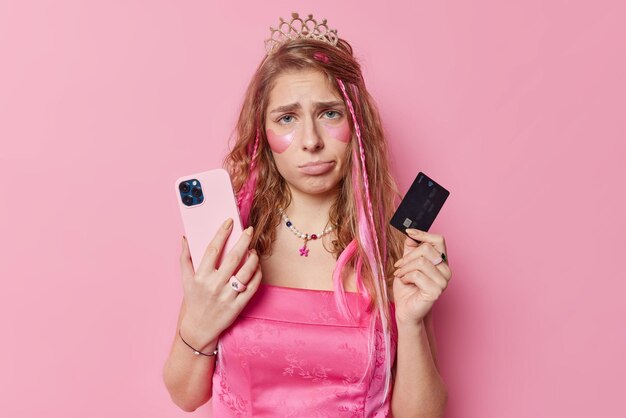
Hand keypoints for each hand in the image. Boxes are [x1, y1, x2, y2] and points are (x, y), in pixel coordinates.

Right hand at [178, 218, 262, 349]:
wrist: (199, 329)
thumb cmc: (193, 301)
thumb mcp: (185, 281)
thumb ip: (185, 258)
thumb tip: (185, 238)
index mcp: (201, 277)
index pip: (213, 249)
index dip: (222, 233)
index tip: (229, 222)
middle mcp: (214, 285)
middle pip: (233, 257)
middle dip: (243, 240)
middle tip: (249, 230)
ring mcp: (227, 296)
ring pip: (246, 271)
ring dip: (253, 257)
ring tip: (253, 249)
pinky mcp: (238, 306)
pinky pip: (252, 286)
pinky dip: (257, 274)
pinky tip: (257, 266)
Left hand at [392, 228, 451, 325]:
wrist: (405, 309)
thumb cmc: (407, 288)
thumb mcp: (406, 264)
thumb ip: (410, 250)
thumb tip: (410, 235)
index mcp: (441, 261)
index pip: (438, 240)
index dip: (423, 234)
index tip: (408, 231)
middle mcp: (445, 270)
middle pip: (427, 249)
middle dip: (407, 256)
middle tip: (399, 266)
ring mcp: (443, 281)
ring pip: (420, 262)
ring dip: (405, 268)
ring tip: (400, 275)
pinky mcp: (436, 291)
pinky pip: (417, 274)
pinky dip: (406, 277)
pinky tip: (405, 282)